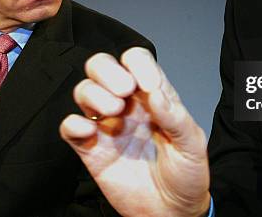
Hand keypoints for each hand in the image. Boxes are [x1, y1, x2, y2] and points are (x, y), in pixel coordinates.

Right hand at [60, 47, 210, 216]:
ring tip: (114, 113)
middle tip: (124, 91)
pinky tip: (91, 131)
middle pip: (101, 66)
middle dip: (107, 71)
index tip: (147, 85)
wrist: (172, 212)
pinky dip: (74, 124)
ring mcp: (106, 125)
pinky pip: (70, 127)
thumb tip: (154, 92)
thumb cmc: (185, 174)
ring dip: (94, 94)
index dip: (138, 64)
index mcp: (152, 96)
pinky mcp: (91, 148)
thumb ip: (174, 116)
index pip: (136, 60)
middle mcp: (126, 105)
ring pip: (83, 90)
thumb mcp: (191, 144)